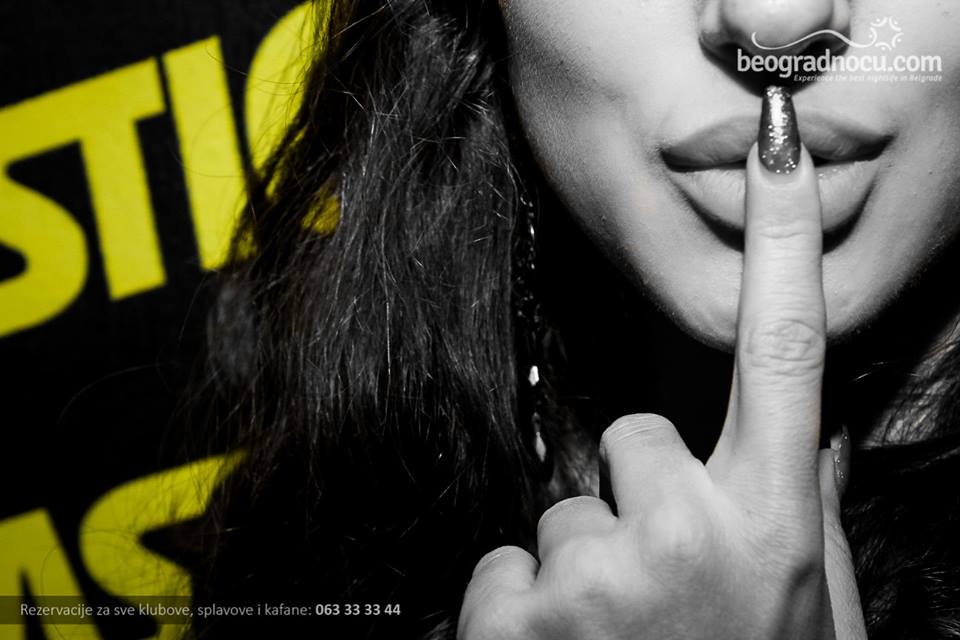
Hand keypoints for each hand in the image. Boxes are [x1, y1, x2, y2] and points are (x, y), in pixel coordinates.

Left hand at [458, 142, 867, 638]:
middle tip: (664, 586)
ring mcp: (594, 575)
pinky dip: (523, 609)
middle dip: (636, 503)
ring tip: (621, 638)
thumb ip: (793, 511)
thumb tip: (797, 431)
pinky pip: (505, 565)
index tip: (778, 153)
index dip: (783, 244)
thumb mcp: (807, 608)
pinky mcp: (516, 614)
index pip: (783, 353)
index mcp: (768, 523)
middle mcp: (684, 532)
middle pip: (627, 443)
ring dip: (583, 570)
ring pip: (562, 515)